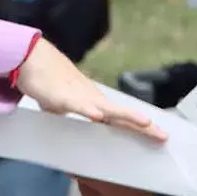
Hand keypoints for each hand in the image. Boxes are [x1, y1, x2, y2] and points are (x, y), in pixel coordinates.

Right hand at [16, 39, 164, 141]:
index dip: (139, 128)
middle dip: (143, 126)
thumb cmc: (49, 84)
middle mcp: (93, 100)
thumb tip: (77, 134)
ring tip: (145, 123)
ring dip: (126, 116)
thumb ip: (74, 120)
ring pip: (107, 109)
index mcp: (95, 104)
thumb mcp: (66, 108)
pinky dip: (88, 110)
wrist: (33, 58)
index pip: (122, 119)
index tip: (158, 137)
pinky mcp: (62, 97)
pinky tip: (98, 116)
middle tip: (163, 136)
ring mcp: (80, 97)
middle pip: (122, 115)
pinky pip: (77, 106)